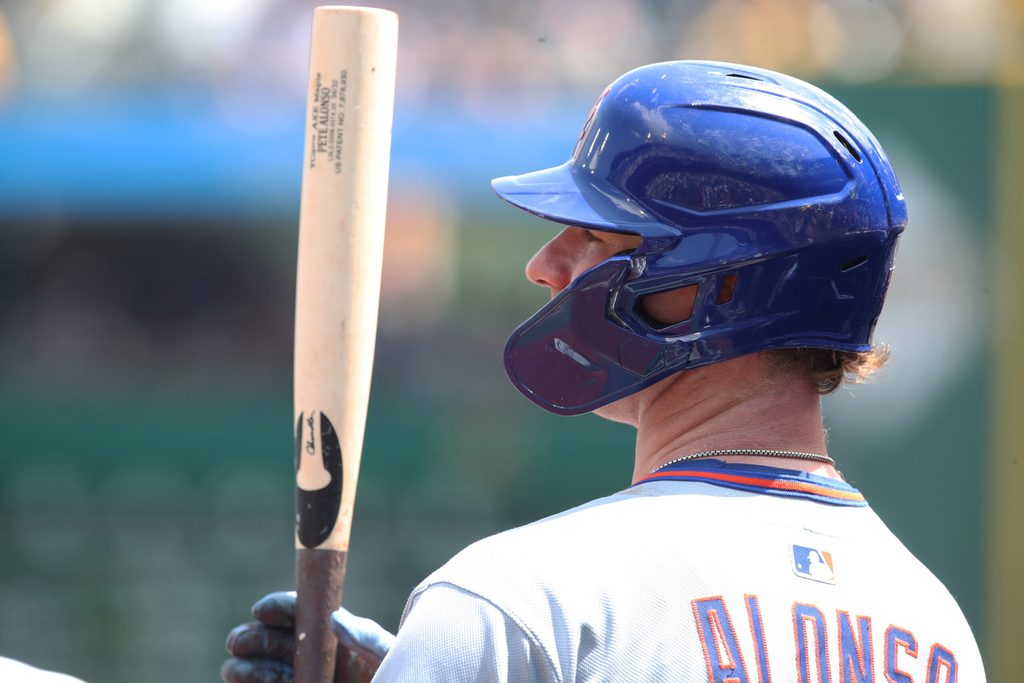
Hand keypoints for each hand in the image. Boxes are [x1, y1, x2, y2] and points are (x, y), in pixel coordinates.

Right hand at [222, 591, 391, 682]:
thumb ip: (367, 638)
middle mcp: (310, 656)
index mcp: (331, 634)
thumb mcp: (387, 657)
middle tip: (240, 641)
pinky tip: (241, 682)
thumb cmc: (397, 677)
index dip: (277, 607)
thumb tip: (334, 617)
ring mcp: (296, 679)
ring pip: (257, 668)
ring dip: (244, 666)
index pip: (298, 612)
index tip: (263, 610)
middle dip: (251, 636)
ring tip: (236, 668)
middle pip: (270, 638)